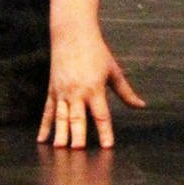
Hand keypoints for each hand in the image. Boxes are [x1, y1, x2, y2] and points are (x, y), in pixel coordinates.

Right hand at [38, 25, 144, 148]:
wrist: (72, 33)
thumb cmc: (96, 52)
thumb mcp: (113, 70)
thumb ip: (126, 92)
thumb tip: (141, 106)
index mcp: (95, 88)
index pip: (101, 115)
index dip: (105, 131)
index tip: (108, 146)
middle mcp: (78, 92)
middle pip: (78, 118)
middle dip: (78, 136)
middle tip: (78, 151)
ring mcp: (63, 92)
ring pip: (61, 117)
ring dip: (60, 133)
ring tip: (59, 149)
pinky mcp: (52, 90)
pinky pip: (48, 111)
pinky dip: (44, 126)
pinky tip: (42, 140)